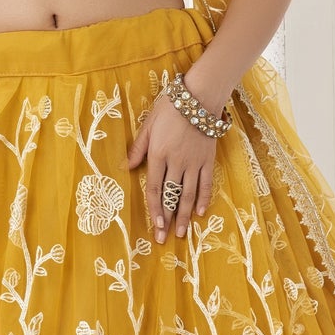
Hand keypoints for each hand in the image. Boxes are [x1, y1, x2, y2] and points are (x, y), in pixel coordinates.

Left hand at [126, 89, 216, 243]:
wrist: (200, 96)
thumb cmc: (170, 107)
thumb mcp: (148, 124)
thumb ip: (138, 147)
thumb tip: (126, 167)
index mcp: (158, 154)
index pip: (154, 187)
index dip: (154, 208)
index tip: (155, 225)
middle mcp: (176, 162)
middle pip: (171, 195)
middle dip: (168, 219)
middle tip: (165, 238)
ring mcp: (194, 162)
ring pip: (188, 194)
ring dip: (185, 215)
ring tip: (183, 233)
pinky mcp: (208, 159)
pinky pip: (206, 183)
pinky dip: (203, 199)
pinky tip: (201, 213)